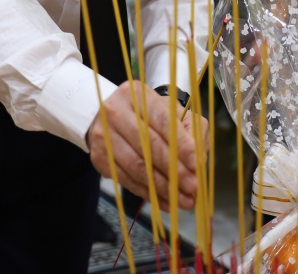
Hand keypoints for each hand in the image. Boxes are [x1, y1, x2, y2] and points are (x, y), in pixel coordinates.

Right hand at [86, 83, 202, 211]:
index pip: (162, 120)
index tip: (196, 164)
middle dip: (174, 170)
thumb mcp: (172, 111)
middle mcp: (116, 112)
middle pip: (148, 145)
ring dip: (163, 187)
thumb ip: (190, 128)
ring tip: (183, 200)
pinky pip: (126, 180)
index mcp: (138, 95)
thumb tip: (199, 158)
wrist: (107, 116)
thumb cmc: (147, 114)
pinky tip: (166, 202)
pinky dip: (149, 194)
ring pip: (136, 166)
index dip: (180, 144)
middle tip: (193, 187)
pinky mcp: (98, 158)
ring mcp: (104, 136)